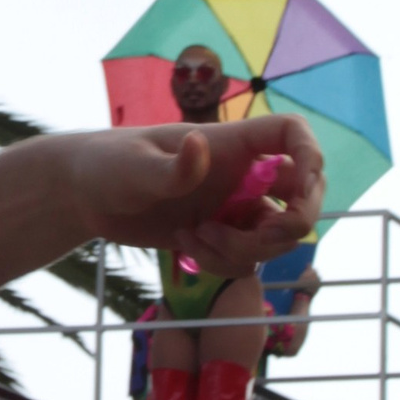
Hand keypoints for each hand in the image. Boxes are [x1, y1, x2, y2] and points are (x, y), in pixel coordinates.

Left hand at [73, 115, 324, 272]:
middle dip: (293, 222)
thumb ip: (173, 166)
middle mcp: (242, 174)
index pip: (293, 135)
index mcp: (232, 144)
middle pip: (304, 194)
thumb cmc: (108, 165)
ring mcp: (234, 208)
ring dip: (248, 249)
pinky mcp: (220, 237)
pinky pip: (247, 260)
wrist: (86, 197)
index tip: (302, 186)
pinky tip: (185, 248)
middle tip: (261, 236)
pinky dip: (225, 264)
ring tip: (197, 239)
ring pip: (277, 236)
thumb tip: (200, 146)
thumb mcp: (135, 166)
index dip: (312, 155)